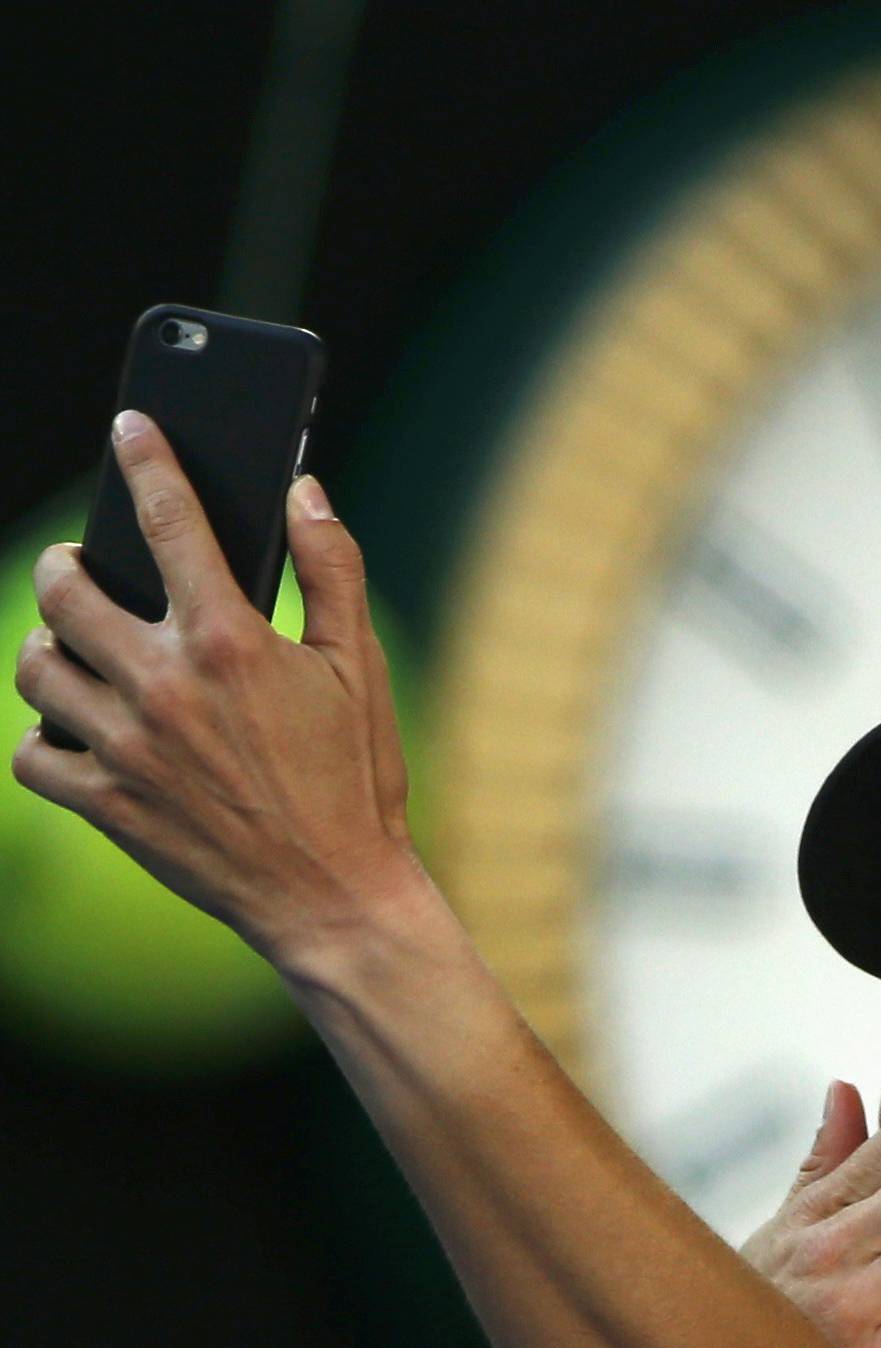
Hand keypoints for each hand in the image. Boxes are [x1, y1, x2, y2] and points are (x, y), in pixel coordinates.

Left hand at [10, 412, 423, 968]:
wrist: (335, 897)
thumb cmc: (356, 783)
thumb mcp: (360, 671)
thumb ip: (332, 571)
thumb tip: (305, 492)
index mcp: (230, 641)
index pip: (169, 520)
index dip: (146, 460)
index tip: (131, 430)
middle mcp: (165, 686)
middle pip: (66, 589)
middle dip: (70, 567)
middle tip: (87, 572)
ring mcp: (127, 748)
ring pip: (37, 667)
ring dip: (50, 648)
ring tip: (78, 651)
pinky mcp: (107, 806)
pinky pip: (34, 755)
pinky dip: (46, 738)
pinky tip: (81, 731)